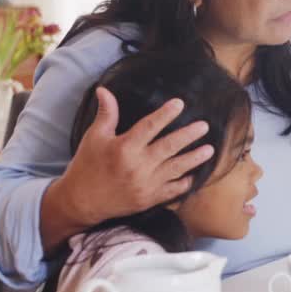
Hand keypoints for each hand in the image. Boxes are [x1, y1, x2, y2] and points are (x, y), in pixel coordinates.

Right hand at [54, 88, 215, 227]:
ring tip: (209, 149)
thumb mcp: (94, 137)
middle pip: (169, 147)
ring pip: (176, 169)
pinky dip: (184, 183)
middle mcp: (137, 166)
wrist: (81, 201)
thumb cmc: (87, 165)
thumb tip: (105, 90)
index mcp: (124, 148)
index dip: (166, 114)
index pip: (150, 126)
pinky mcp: (148, 199)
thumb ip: (106, 114)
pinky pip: (172, 191)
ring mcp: (145, 184)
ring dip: (194, 159)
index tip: (179, 104)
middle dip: (189, 136)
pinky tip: (193, 175)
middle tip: (204, 126)